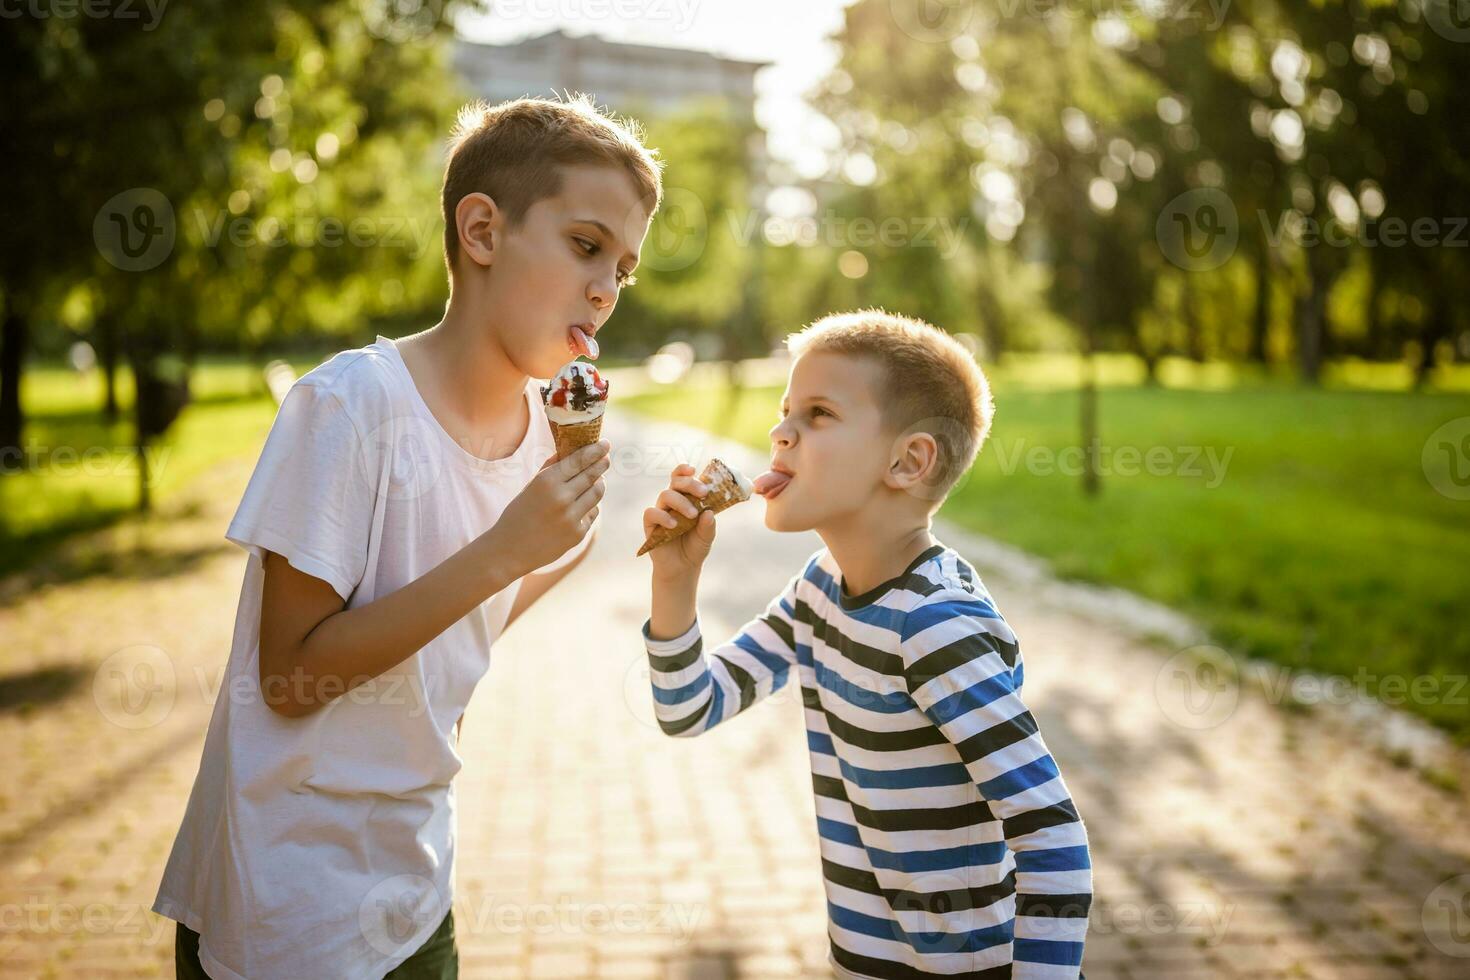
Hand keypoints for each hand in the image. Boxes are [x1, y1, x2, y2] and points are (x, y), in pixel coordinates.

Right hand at [489, 440, 609, 576]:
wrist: (509, 550)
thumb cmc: (518, 514)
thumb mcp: (530, 487)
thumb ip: (550, 469)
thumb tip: (569, 450)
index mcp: (546, 482)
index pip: (579, 460)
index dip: (595, 451)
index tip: (605, 443)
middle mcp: (561, 498)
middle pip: (592, 475)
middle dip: (601, 464)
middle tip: (606, 458)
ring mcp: (571, 517)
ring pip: (597, 493)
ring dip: (599, 484)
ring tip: (598, 480)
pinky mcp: (578, 534)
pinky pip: (592, 513)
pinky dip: (589, 506)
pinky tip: (583, 505)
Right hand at [643, 463, 716, 577]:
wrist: (682, 569)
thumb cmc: (695, 547)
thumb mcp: (707, 537)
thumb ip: (709, 525)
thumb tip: (710, 512)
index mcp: (686, 499)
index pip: (682, 479)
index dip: (684, 471)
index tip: (694, 469)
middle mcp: (672, 502)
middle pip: (675, 483)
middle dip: (689, 484)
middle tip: (703, 493)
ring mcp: (661, 512)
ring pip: (665, 495)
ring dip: (681, 502)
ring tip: (692, 516)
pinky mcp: (650, 525)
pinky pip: (652, 513)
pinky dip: (663, 516)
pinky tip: (673, 525)